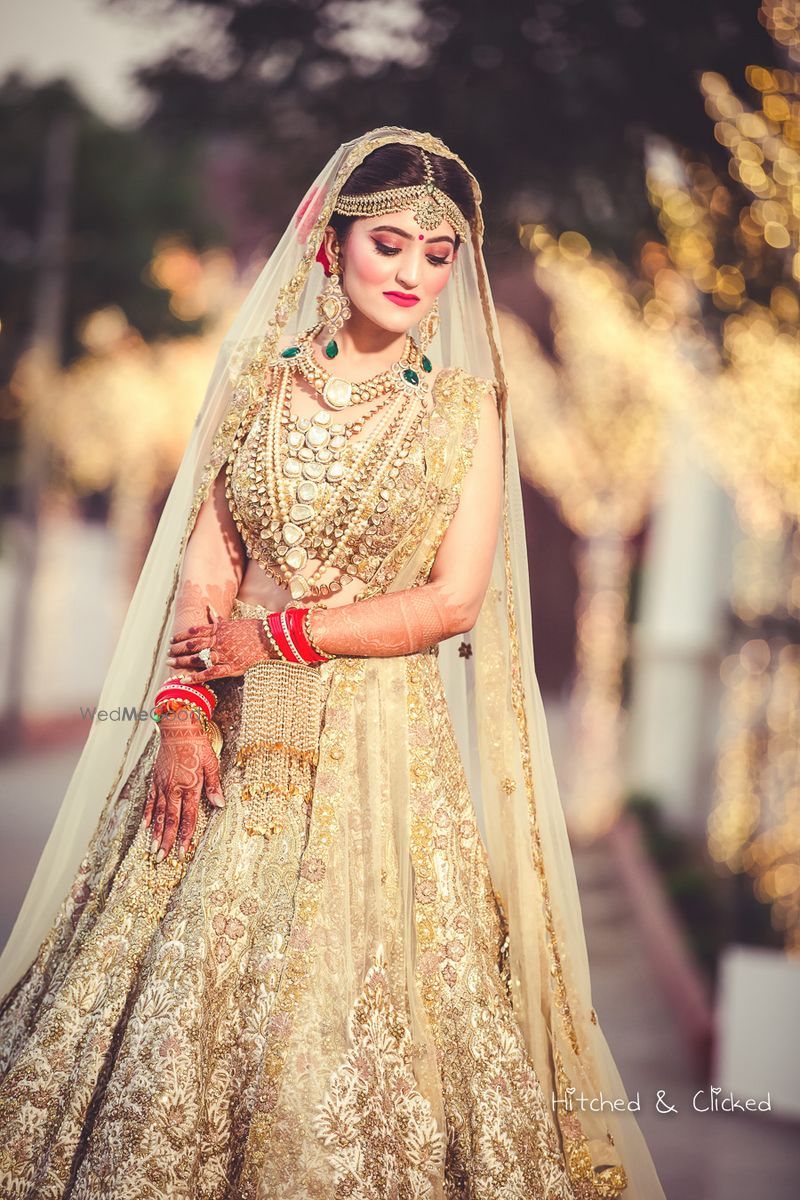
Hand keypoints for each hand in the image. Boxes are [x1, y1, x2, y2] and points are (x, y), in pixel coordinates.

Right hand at [143, 711, 224, 861]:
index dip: (185, 836)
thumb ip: (214, 785)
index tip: (182, 852)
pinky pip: (150, 801)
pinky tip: (145, 827)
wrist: (177, 727)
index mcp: (189, 786)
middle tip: (162, 858)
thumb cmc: (197, 744)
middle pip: (170, 820)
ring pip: (158, 814)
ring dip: (155, 833)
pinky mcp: (155, 779)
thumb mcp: (211, 762)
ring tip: (152, 849)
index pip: (188, 817)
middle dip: (166, 841)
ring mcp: (162, 785)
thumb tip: (220, 804)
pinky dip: (148, 815)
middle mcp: (173, 788)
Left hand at [168, 604, 273, 683]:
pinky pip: (209, 673)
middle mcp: (219, 641)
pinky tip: (183, 680)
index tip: (172, 639)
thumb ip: (220, 619)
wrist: (272, 639)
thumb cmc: (256, 629)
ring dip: (182, 661)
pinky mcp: (231, 667)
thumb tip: (209, 610)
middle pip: (193, 644)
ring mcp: (224, 654)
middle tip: (167, 653)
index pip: (195, 631)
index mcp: (220, 629)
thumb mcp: (235, 622)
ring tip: (170, 663)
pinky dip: (195, 677)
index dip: (181, 636)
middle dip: (178, 649)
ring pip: (198, 658)